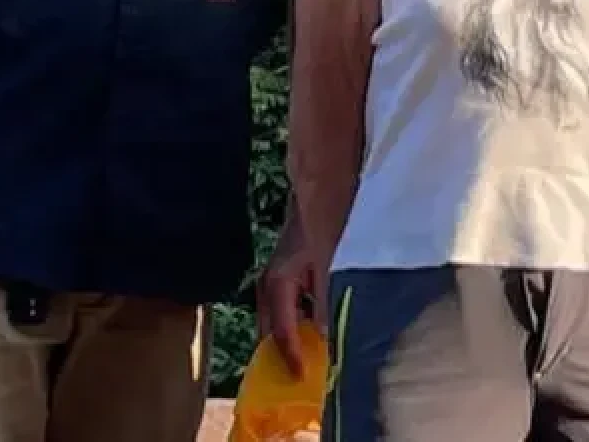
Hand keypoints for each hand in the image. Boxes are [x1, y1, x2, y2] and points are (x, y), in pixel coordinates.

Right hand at [258, 216, 330, 377]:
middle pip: (268, 334)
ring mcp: (264, 288)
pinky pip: (274, 318)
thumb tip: (322, 338)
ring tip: (300, 365)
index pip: (282, 331)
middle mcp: (265, 289)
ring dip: (282, 346)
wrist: (308, 209)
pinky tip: (301, 341)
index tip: (301, 376)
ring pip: (269, 328)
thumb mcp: (324, 270)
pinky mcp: (270, 288)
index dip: (291, 356)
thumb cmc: (318, 234)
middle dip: (280, 357)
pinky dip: (285, 332)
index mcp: (278, 285)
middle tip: (298, 378)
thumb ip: (321, 305)